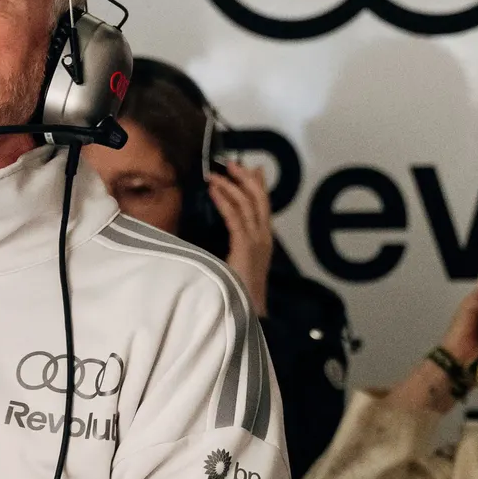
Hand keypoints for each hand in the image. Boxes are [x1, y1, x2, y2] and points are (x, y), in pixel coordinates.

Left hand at [206, 161, 275, 312]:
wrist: (248, 315)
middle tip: (231, 163)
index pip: (264, 206)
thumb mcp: (239, 264)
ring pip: (247, 204)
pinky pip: (235, 218)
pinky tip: (213, 191)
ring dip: (230, 186)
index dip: (258, 185)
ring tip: (214, 175)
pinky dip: (224, 201)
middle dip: (245, 178)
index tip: (251, 169)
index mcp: (264, 241)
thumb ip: (236, 247)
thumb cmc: (239, 292)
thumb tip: (225, 235)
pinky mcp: (245, 247)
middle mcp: (264, 238)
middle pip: (259, 199)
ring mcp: (257, 242)